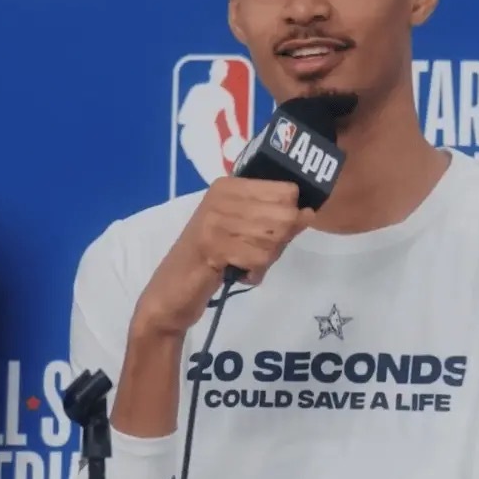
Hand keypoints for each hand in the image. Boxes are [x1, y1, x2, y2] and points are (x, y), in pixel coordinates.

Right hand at [135, 177, 313, 334]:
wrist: (169, 293)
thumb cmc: (211, 260)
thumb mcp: (246, 233)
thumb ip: (277, 221)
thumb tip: (309, 212)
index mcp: (229, 185)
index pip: (286, 191)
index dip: (289, 218)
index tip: (268, 234)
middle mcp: (221, 195)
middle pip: (284, 215)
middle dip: (278, 242)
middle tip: (256, 253)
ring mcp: (214, 219)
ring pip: (273, 238)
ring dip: (265, 259)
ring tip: (245, 263)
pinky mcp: (211, 245)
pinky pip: (258, 257)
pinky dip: (254, 272)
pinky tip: (239, 273)